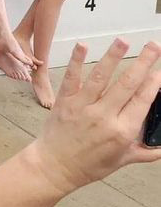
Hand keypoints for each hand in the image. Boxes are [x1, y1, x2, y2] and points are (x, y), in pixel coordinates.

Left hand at [24, 39, 160, 195]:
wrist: (56, 165)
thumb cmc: (90, 165)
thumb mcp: (122, 160)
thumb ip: (145, 151)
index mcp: (122, 131)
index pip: (142, 101)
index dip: (153, 84)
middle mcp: (104, 116)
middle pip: (127, 84)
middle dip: (143, 63)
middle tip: (154, 46)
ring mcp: (83, 106)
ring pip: (101, 77)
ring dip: (113, 56)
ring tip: (124, 41)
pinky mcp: (65, 100)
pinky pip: (72, 77)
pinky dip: (77, 61)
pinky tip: (83, 45)